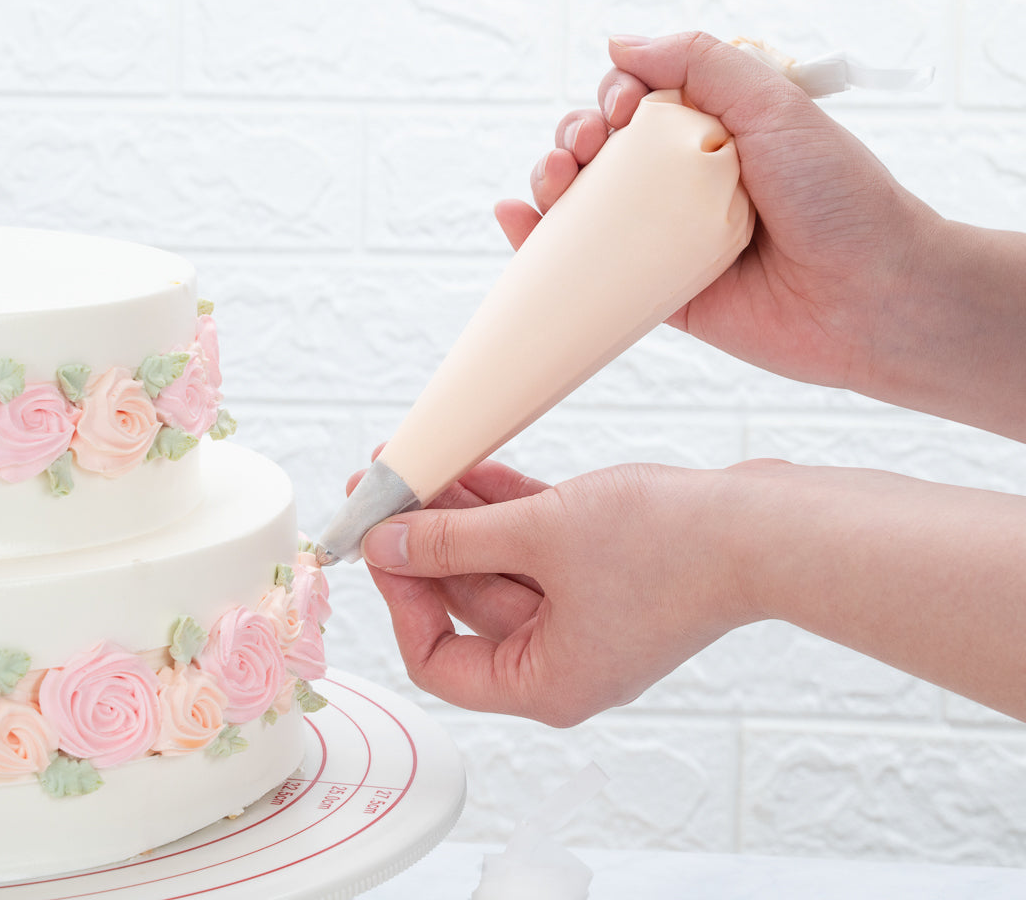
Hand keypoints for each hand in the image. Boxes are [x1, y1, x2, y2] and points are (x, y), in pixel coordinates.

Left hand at [358, 457, 754, 726]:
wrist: (768, 527)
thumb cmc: (673, 549)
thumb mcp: (542, 537)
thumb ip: (456, 541)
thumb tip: (387, 544)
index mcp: (546, 682)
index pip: (439, 660)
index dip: (401, 599)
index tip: (380, 543)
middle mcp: (563, 656)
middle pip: (468, 602)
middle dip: (425, 541)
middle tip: (383, 488)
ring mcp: (587, 612)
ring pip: (501, 564)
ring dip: (460, 515)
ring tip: (417, 464)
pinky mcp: (606, 572)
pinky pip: (537, 543)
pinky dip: (505, 509)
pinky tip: (471, 467)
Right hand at [497, 31, 943, 398]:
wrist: (871, 297)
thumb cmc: (837, 197)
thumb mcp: (774, 104)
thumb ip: (700, 61)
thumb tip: (619, 43)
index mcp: (714, 131)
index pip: (640, 99)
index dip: (615, 95)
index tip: (624, 107)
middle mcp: (685, 182)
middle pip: (602, 150)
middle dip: (576, 136)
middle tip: (587, 143)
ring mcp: (666, 239)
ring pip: (585, 206)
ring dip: (551, 181)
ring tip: (552, 178)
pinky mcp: (655, 293)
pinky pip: (587, 269)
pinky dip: (539, 245)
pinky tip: (515, 218)